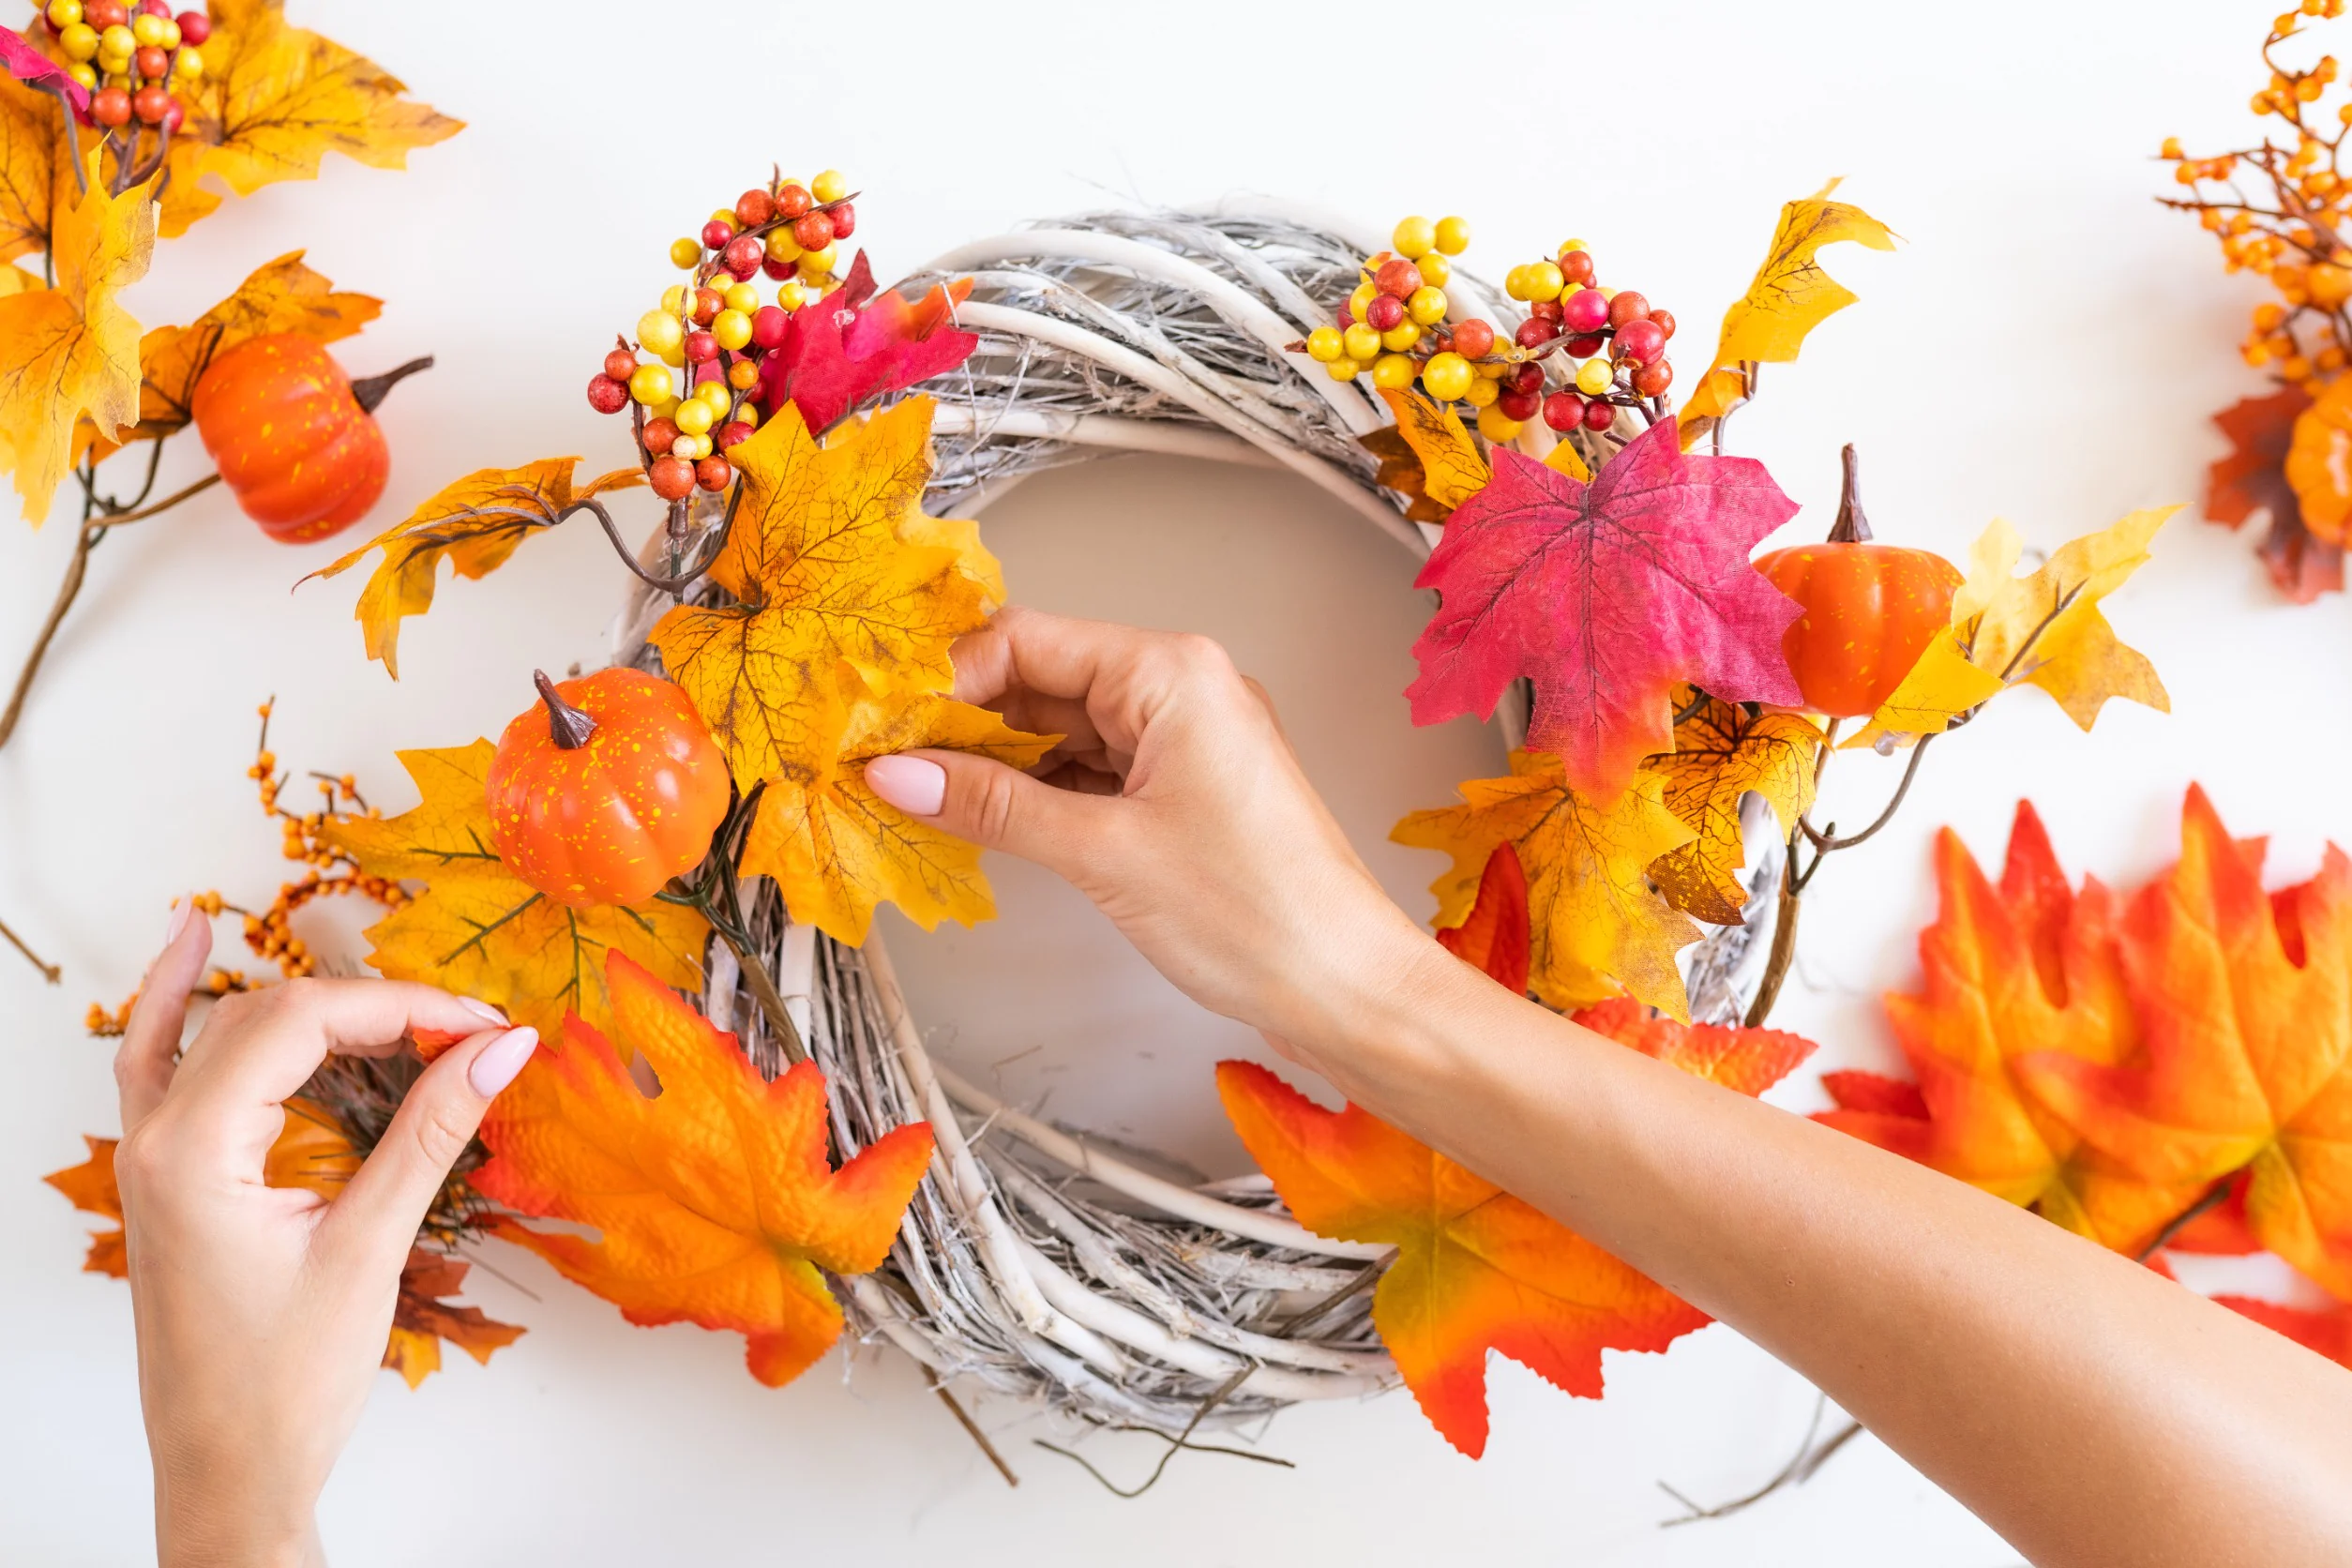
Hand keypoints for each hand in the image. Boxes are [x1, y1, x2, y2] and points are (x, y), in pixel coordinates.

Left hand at [113, 905, 539, 1567]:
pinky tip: (193, 941)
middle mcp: (157, 1138)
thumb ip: (430, 1133)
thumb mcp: (368, 1249)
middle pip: (270, 1014)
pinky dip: (174, 998)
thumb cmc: (285, 1384)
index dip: (405, 1006)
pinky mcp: (167, 1173)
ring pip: (226, 1027)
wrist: (227, 1472)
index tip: (485, 1025)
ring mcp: (151, 1153)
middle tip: (470, 1033)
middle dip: (376, 1007)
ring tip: (399, 1000)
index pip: (306, 1023)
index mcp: (193, 1152)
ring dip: (310, 1001)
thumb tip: (502, 1047)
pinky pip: (155, 1057)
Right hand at [864, 606, 1443, 1079]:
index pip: (1024, 640)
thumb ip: (993, 805)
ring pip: (1061, 727)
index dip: (943, 681)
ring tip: (918, 796)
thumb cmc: (1256, 914)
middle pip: (1040, 678)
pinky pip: (1091, 769)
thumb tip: (899, 772)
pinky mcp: (1185, 790)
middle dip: (960, 722)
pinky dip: (1038, 792)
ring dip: (994, 760)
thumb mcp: (1102, 854)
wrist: (1345, 988)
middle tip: (881, 765)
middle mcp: (1181, 687)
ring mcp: (1185, 739)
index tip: (879, 725)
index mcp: (1171, 672)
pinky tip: (985, 820)